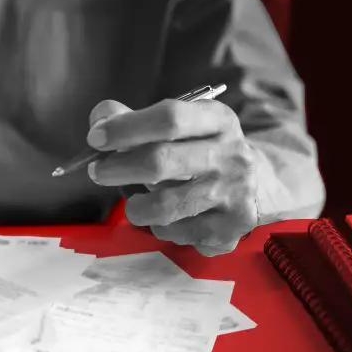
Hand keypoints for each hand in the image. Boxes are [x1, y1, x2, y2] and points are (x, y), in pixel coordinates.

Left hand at [86, 99, 259, 255]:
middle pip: (161, 162)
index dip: (125, 128)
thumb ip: (134, 120)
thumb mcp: (178, 127)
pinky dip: (160, 228)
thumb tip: (100, 119)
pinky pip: (177, 233)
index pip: (169, 118)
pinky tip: (167, 218)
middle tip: (99, 172)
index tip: (96, 138)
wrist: (255, 185)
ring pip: (165, 207)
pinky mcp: (231, 228)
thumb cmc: (199, 152)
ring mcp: (235, 194)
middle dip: (118, 169)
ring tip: (135, 202)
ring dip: (137, 207)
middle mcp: (232, 155)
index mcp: (218, 120)